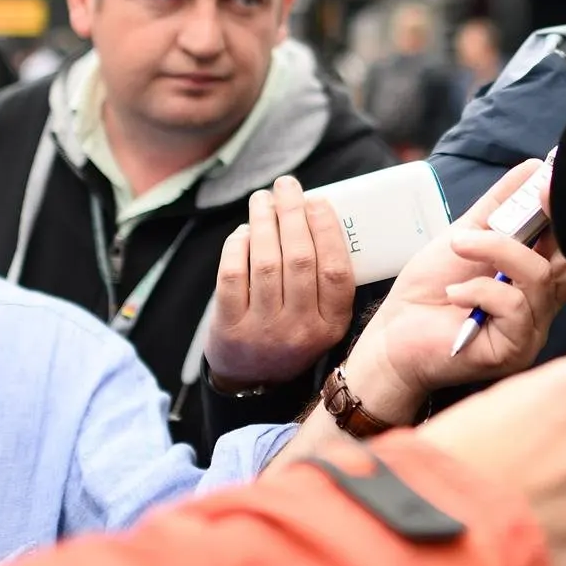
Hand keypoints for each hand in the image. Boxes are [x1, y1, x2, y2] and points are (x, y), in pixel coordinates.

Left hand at [204, 175, 355, 385]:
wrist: (253, 380)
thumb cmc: (293, 331)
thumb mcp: (323, 318)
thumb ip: (325, 277)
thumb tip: (314, 211)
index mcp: (332, 324)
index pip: (335, 270)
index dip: (326, 230)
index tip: (317, 200)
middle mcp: (301, 329)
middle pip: (299, 260)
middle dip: (292, 214)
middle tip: (286, 186)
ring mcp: (264, 331)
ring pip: (265, 263)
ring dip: (263, 222)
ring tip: (262, 199)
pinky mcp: (230, 329)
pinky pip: (233, 276)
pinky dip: (237, 246)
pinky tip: (243, 231)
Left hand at [342, 160, 565, 420]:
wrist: (395, 335)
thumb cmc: (430, 290)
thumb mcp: (466, 235)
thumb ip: (500, 206)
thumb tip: (533, 168)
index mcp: (534, 274)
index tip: (550, 179)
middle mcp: (541, 302)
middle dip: (557, 218)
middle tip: (537, 193)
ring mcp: (532, 327)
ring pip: (538, 276)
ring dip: (497, 250)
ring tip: (460, 247)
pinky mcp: (515, 348)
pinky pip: (515, 306)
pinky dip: (481, 289)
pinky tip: (455, 293)